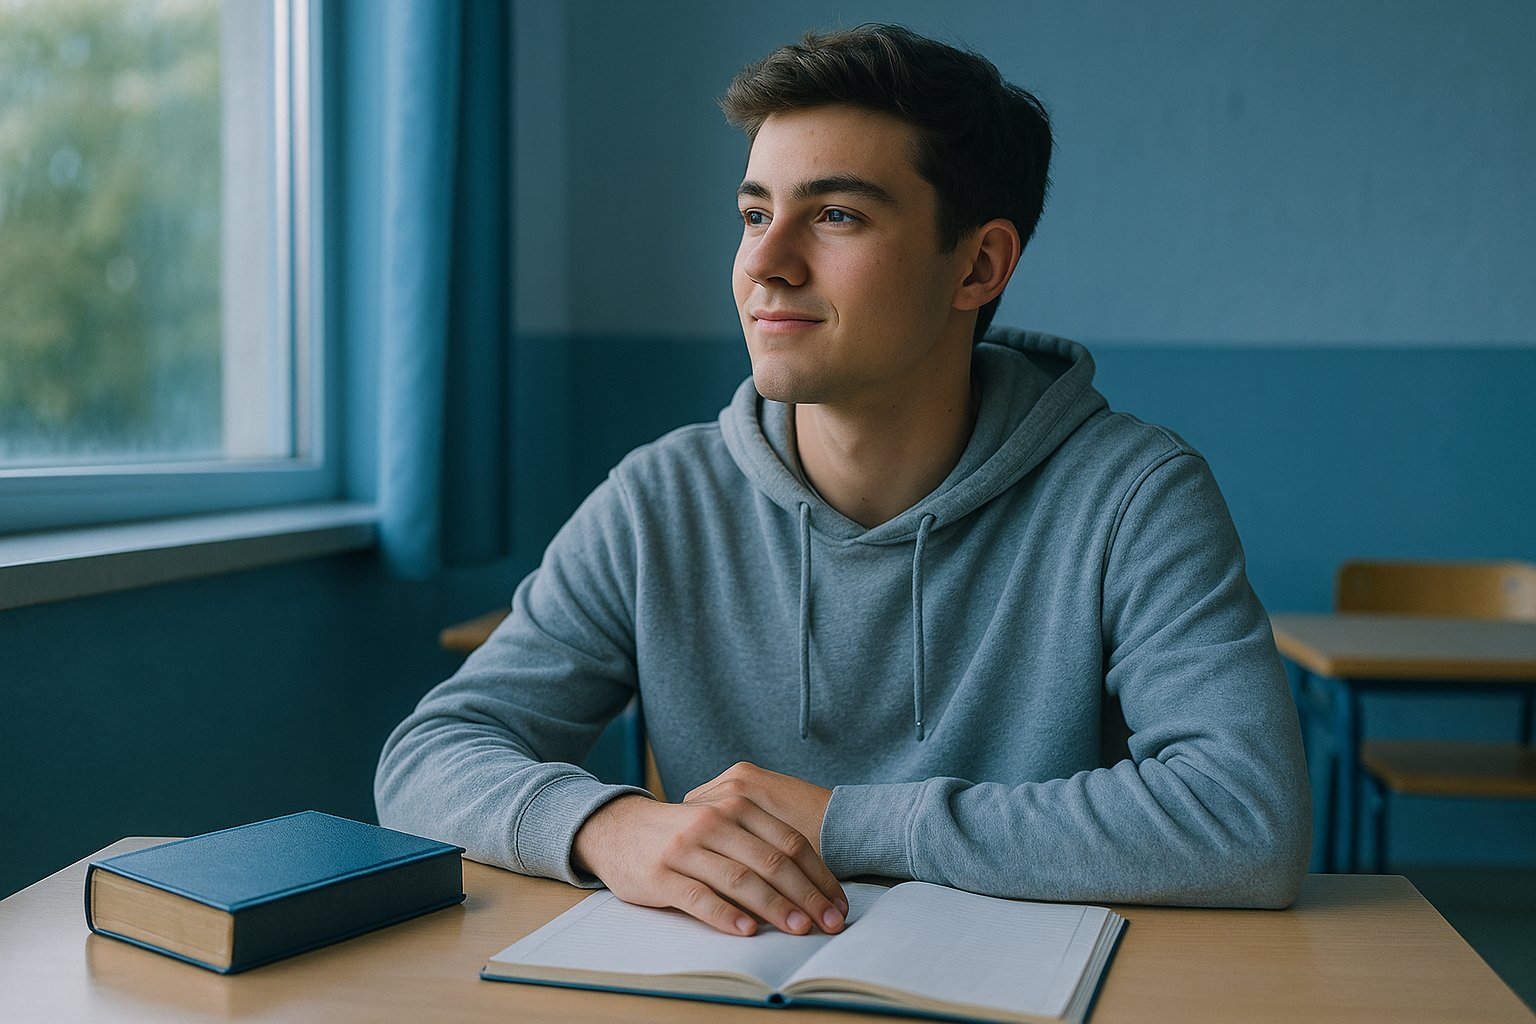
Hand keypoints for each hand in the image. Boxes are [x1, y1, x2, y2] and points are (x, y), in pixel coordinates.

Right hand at [570, 765, 844, 937]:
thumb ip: (757, 842)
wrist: (618, 828)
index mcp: (737, 805)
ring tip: (799, 929)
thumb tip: (809, 884)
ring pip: (741, 880)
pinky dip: (727, 916)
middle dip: (807, 896)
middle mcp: (715, 822)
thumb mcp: (722, 821)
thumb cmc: (682, 831)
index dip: (819, 875)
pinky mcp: (662, 875)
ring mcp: (687, 848)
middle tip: (831, 923)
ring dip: (775, 908)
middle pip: (772, 862)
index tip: (839, 903)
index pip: (790, 842)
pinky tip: (748, 932)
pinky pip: (700, 898)